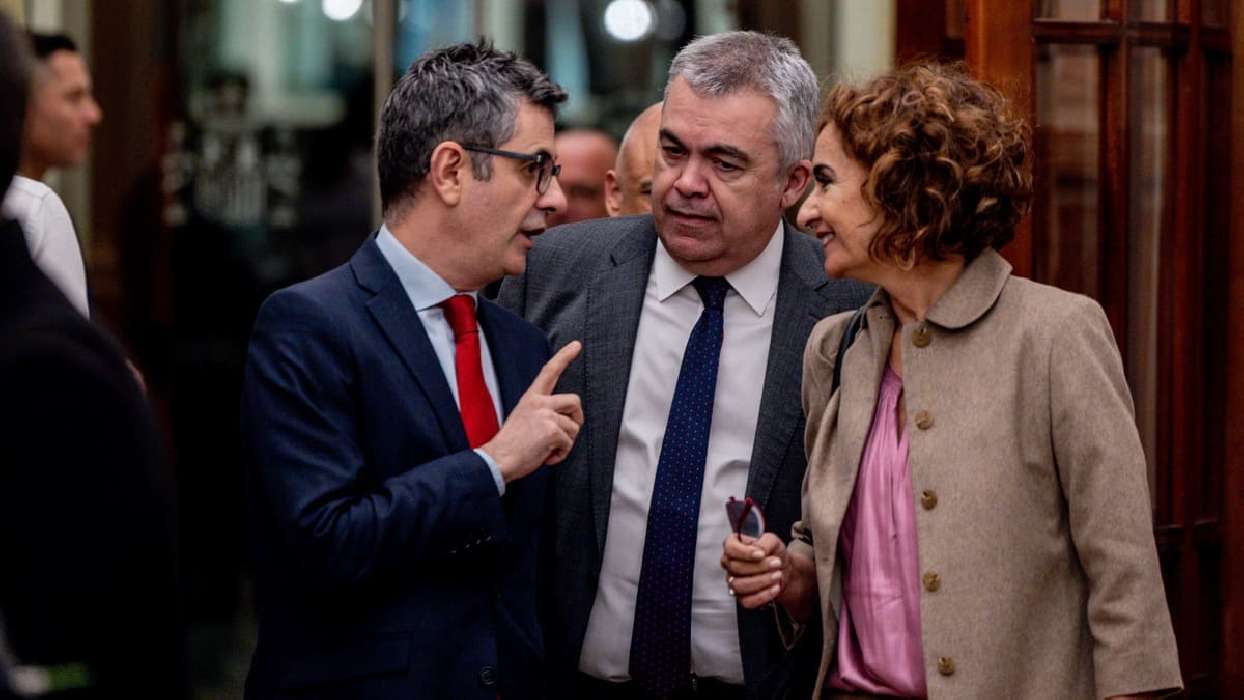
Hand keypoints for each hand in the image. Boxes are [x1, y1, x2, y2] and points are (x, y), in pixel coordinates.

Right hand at [480, 341, 582, 481]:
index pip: (549, 371)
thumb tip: (564, 420)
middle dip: (577, 419)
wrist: (498, 459)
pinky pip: (568, 443)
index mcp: (531, 398)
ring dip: (565, 442)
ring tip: (546, 448)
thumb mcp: (523, 418)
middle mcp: (539, 402)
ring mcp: (546, 415)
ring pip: (573, 427)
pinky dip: (561, 454)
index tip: (576, 345)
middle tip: (566, 433)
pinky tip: (545, 456)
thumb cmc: (510, 444)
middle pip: (574, 401)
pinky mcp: (552, 430)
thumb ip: (542, 412)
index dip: (564, 356)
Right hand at [720, 532, 815, 621]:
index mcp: (733, 545)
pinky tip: (774, 587)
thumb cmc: (773, 553)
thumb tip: (759, 550)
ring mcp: (733, 581)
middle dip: (760, 567)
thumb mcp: (773, 541)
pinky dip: (764, 595)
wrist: (782, 570)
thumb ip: (764, 542)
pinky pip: (747, 601)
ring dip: (762, 581)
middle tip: (776, 563)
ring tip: (777, 575)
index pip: (730, 548)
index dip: (745, 552)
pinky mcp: (741, 597)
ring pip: (739, 585)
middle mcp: (729, 563)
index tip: (761, 554)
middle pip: (736, 568)